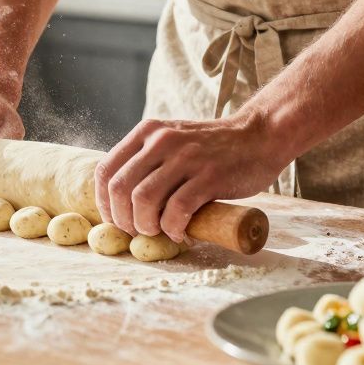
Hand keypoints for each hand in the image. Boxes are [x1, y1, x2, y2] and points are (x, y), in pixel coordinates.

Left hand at [93, 113, 291, 243]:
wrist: (259, 136)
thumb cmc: (213, 147)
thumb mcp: (172, 139)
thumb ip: (147, 159)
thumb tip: (121, 200)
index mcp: (147, 132)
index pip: (105, 171)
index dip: (104, 202)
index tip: (115, 219)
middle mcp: (161, 141)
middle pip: (120, 189)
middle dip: (122, 219)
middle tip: (137, 231)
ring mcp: (185, 157)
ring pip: (143, 200)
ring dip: (145, 225)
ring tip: (158, 231)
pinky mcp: (209, 176)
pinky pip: (177, 209)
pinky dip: (173, 228)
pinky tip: (180, 232)